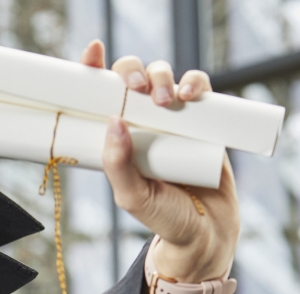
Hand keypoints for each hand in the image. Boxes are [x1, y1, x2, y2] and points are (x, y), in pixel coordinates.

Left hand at [80, 40, 240, 293]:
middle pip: (131, 80)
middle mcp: (140, 125)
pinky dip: (195, 82)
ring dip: (162, 77)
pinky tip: (190, 94)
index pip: (99, 98)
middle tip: (136, 91)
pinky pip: (198, 88)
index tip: (92, 54)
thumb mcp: (133, 196)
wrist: (206, 232)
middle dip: (132, 74)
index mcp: (115, 139)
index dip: (94, 71)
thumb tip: (113, 122)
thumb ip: (119, 164)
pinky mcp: (203, 122)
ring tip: (167, 100)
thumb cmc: (162, 217)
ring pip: (163, 78)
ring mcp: (171, 121)